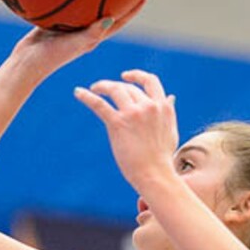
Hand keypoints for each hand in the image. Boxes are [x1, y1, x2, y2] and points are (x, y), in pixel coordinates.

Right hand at [8, 0, 146, 83]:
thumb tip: (112, 17)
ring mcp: (68, 27)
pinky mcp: (54, 22)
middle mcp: (83, 31)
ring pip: (85, 7)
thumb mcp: (74, 45)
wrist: (25, 63)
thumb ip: (92, 33)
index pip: (118, 21)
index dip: (132, 10)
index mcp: (93, 38)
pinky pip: (65, 4)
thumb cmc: (51, 57)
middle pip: (106, 11)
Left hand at [73, 69, 177, 192]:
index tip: (125, 76)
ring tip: (93, 89)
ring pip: (114, 89)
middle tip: (104, 90)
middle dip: (115, 87)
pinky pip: (99, 104)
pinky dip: (87, 96)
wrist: (155, 174)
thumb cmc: (162, 158)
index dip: (136, 75)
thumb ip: (168, 112)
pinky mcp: (118, 123)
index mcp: (162, 107)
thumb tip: (170, 97)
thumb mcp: (170, 130)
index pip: (150, 81)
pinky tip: (78, 92)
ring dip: (102, 86)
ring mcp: (133, 113)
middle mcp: (148, 106)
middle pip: (128, 87)